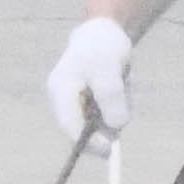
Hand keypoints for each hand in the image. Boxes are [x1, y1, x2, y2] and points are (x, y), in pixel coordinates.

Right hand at [48, 13, 131, 142]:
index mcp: (60, 90)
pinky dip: (120, 105)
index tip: (107, 149)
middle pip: (83, 130)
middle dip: (107, 124)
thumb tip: (115, 127)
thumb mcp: (108, 69)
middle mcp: (64, 101)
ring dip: (118, 109)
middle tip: (123, 105)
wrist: (105, 34)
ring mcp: (77, 105)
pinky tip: (121, 84)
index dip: (86, 142)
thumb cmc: (102, 48)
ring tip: (121, 81)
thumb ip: (110, 96)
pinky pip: (109, 116)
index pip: (67, 125)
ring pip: (101, 124)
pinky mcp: (90, 106)